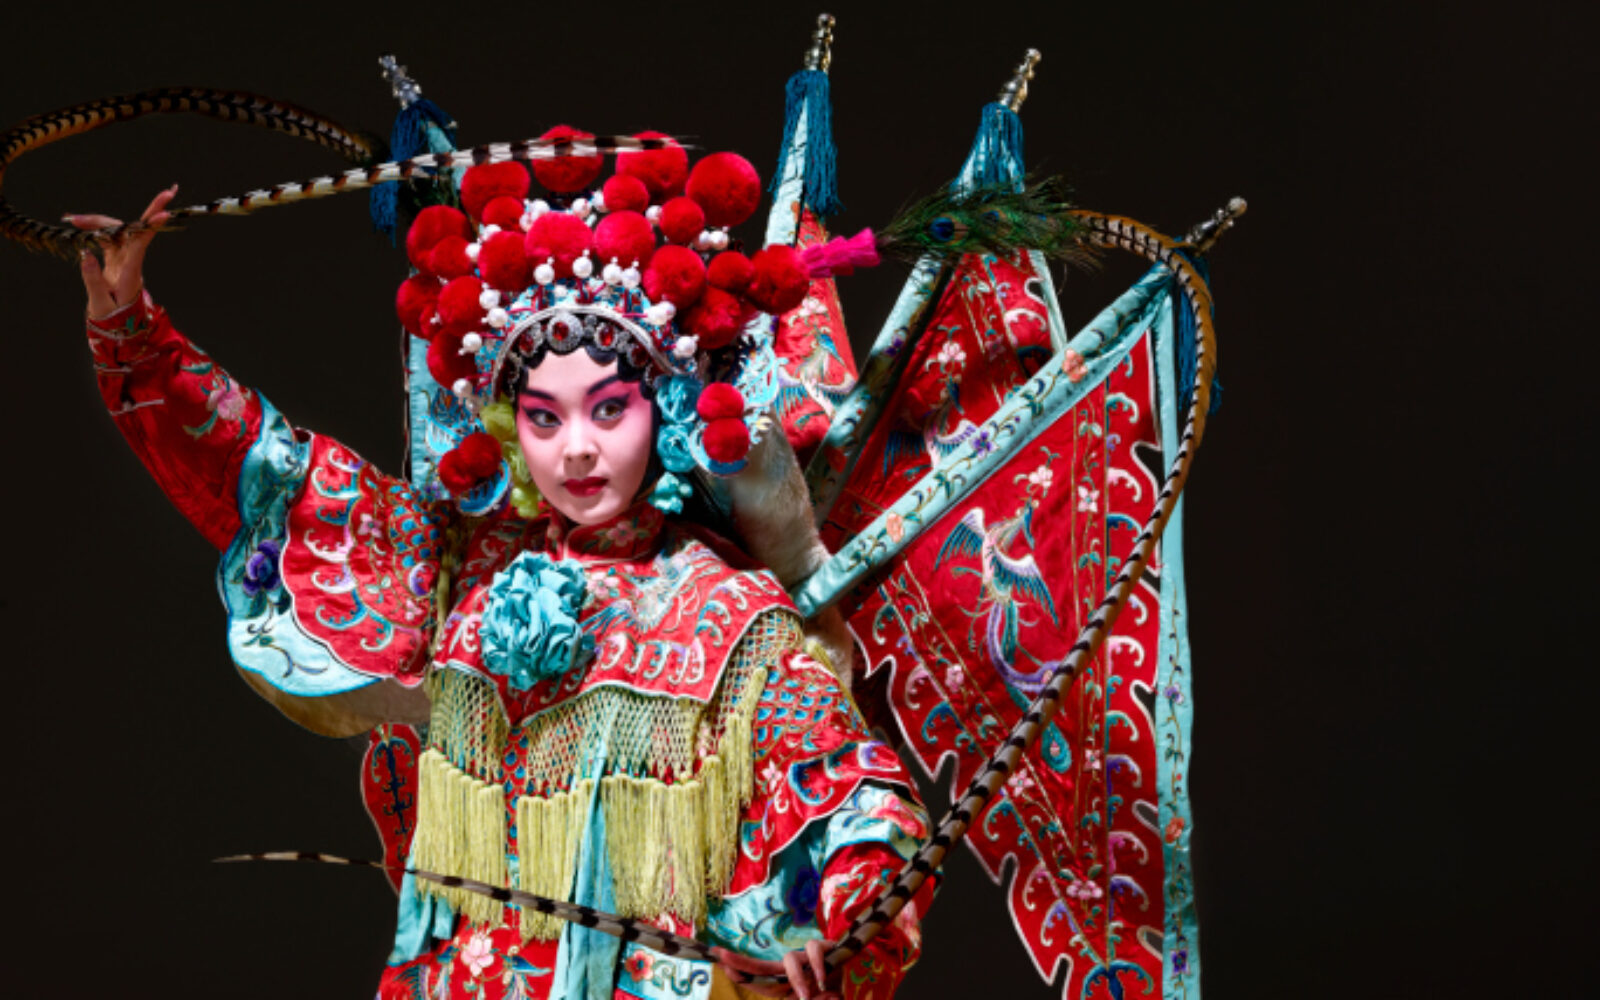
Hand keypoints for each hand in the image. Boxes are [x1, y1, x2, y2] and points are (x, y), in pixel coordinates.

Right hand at [69, 185, 176, 320]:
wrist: (117, 325)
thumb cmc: (112, 317)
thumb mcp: (101, 304)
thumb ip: (93, 280)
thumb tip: (85, 254)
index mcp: (131, 272)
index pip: (142, 244)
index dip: (152, 227)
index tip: (167, 212)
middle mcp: (132, 260)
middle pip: (138, 230)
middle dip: (152, 210)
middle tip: (169, 191)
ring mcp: (125, 257)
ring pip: (117, 230)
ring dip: (97, 221)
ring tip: (71, 218)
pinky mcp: (117, 256)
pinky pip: (107, 236)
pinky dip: (93, 228)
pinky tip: (76, 222)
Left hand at [713, 939, 838, 999]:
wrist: (850, 983)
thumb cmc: (827, 995)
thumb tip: (804, 999)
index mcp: (782, 983)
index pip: (757, 979)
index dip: (739, 972)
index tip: (720, 963)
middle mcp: (790, 969)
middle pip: (761, 966)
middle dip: (740, 962)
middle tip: (720, 956)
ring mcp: (805, 958)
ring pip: (790, 960)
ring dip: (797, 980)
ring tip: (805, 997)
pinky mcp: (823, 949)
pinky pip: (814, 951)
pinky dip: (816, 965)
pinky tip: (821, 980)